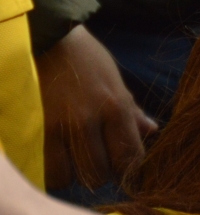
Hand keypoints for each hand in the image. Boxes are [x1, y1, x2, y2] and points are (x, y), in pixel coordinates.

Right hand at [37, 25, 156, 190]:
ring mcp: (58, 126)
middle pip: (99, 174)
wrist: (42, 37)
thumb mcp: (113, 80)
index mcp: (115, 107)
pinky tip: (54, 158)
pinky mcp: (33, 129)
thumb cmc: (82, 58)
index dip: (127, 170)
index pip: (130, 157)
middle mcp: (89, 120)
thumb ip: (131, 111)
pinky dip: (51, 170)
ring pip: (71, 177)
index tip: (121, 168)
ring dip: (73, 173)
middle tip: (93, 159)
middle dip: (99, 172)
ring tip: (71, 159)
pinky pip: (45, 169)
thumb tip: (151, 131)